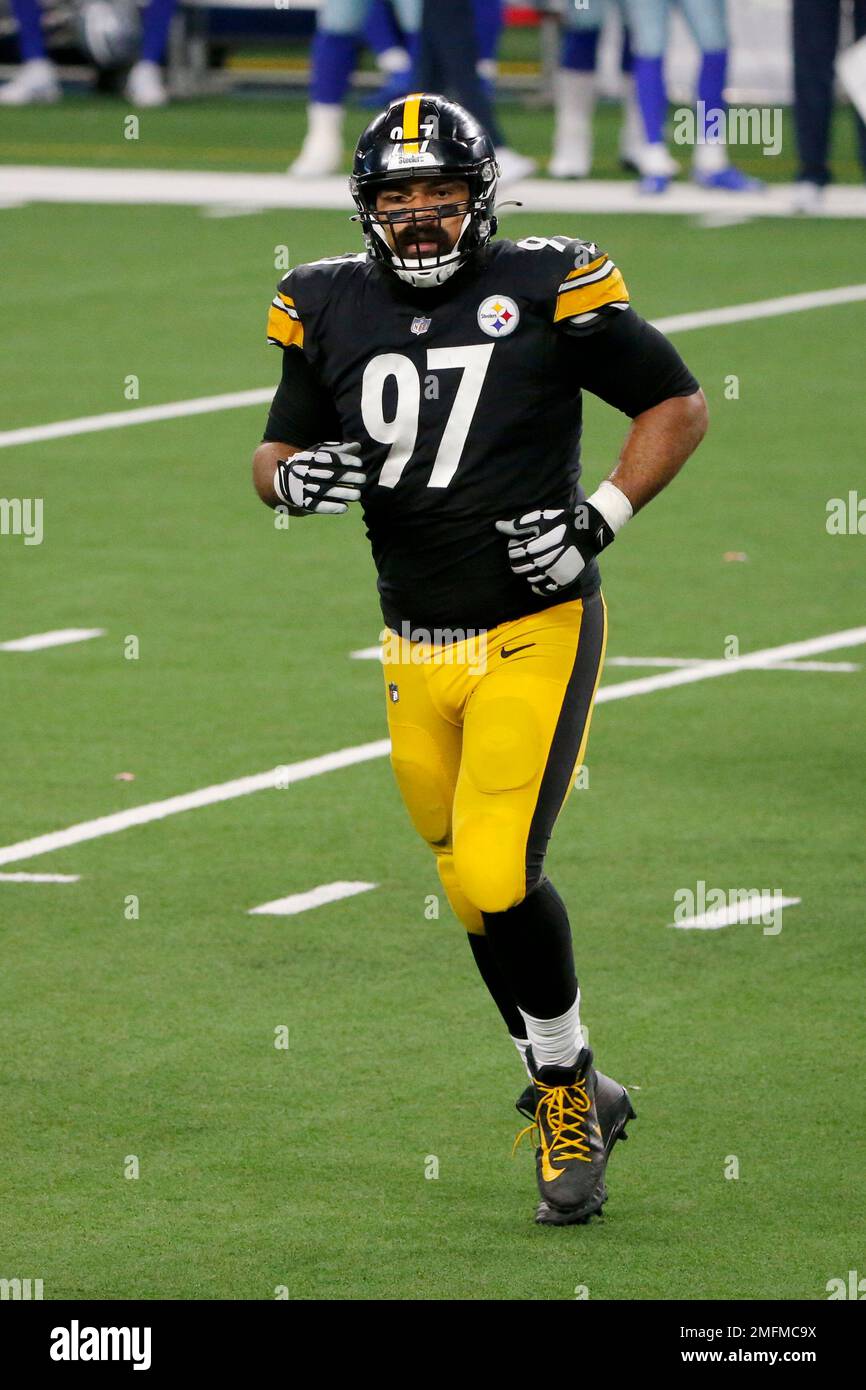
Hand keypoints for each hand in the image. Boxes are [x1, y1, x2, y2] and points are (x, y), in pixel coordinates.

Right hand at [274, 441, 365, 514]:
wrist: (285, 483)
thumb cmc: (310, 466)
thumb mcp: (320, 455)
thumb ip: (338, 450)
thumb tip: (358, 446)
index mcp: (310, 459)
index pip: (330, 458)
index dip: (346, 460)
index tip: (359, 463)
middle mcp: (306, 473)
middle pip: (330, 474)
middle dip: (348, 477)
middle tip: (363, 479)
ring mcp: (303, 488)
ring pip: (326, 491)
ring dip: (344, 493)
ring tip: (358, 495)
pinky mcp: (302, 502)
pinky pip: (318, 506)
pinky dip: (331, 507)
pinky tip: (345, 508)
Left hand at [495, 496, 619, 595]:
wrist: (587, 532)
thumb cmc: (562, 523)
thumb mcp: (539, 519)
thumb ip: (517, 526)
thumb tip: (497, 526)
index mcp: (534, 548)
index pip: (512, 553)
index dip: (513, 546)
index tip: (520, 541)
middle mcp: (541, 563)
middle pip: (518, 568)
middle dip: (518, 560)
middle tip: (525, 553)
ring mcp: (552, 574)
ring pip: (530, 579)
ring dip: (528, 571)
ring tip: (535, 562)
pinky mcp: (562, 581)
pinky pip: (544, 590)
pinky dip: (537, 587)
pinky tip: (538, 579)